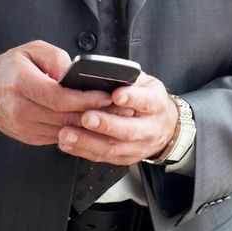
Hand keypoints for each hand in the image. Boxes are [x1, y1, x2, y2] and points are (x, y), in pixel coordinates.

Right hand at [0, 40, 112, 145]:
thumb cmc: (7, 68)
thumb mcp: (30, 50)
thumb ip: (54, 57)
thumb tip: (73, 72)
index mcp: (22, 83)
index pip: (59, 97)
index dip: (85, 98)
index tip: (106, 95)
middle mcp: (22, 109)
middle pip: (66, 116)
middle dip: (96, 113)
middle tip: (121, 108)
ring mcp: (25, 127)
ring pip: (65, 129)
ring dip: (90, 125)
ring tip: (113, 116)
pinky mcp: (30, 137)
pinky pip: (59, 136)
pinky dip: (76, 130)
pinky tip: (92, 123)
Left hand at [57, 73, 177, 164]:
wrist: (164, 126)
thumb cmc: (147, 98)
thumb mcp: (144, 82)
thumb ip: (127, 78)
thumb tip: (102, 72)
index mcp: (155, 104)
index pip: (145, 101)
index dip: (131, 98)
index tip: (116, 95)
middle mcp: (149, 128)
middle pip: (128, 130)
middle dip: (105, 124)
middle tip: (86, 117)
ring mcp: (138, 146)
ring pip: (113, 148)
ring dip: (87, 142)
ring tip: (67, 133)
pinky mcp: (126, 158)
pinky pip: (103, 157)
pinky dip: (83, 151)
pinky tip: (68, 143)